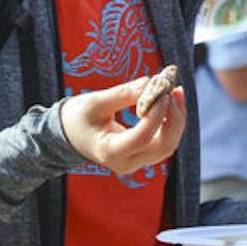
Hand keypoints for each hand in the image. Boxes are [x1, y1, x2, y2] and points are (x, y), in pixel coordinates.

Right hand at [61, 79, 185, 175]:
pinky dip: (171, 121)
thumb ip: (122, 94)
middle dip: (174, 117)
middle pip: (164, 146)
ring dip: (176, 118)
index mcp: (110, 152)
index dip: (157, 114)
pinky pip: (165, 140)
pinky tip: (171, 100)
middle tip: (174, 90)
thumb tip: (150, 83)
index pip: (143, 137)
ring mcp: (137, 161)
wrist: (69, 136)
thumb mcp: (94, 102)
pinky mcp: (143, 155)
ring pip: (169, 144)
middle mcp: (127, 162)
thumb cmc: (77, 118)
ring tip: (175, 91)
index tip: (163, 90)